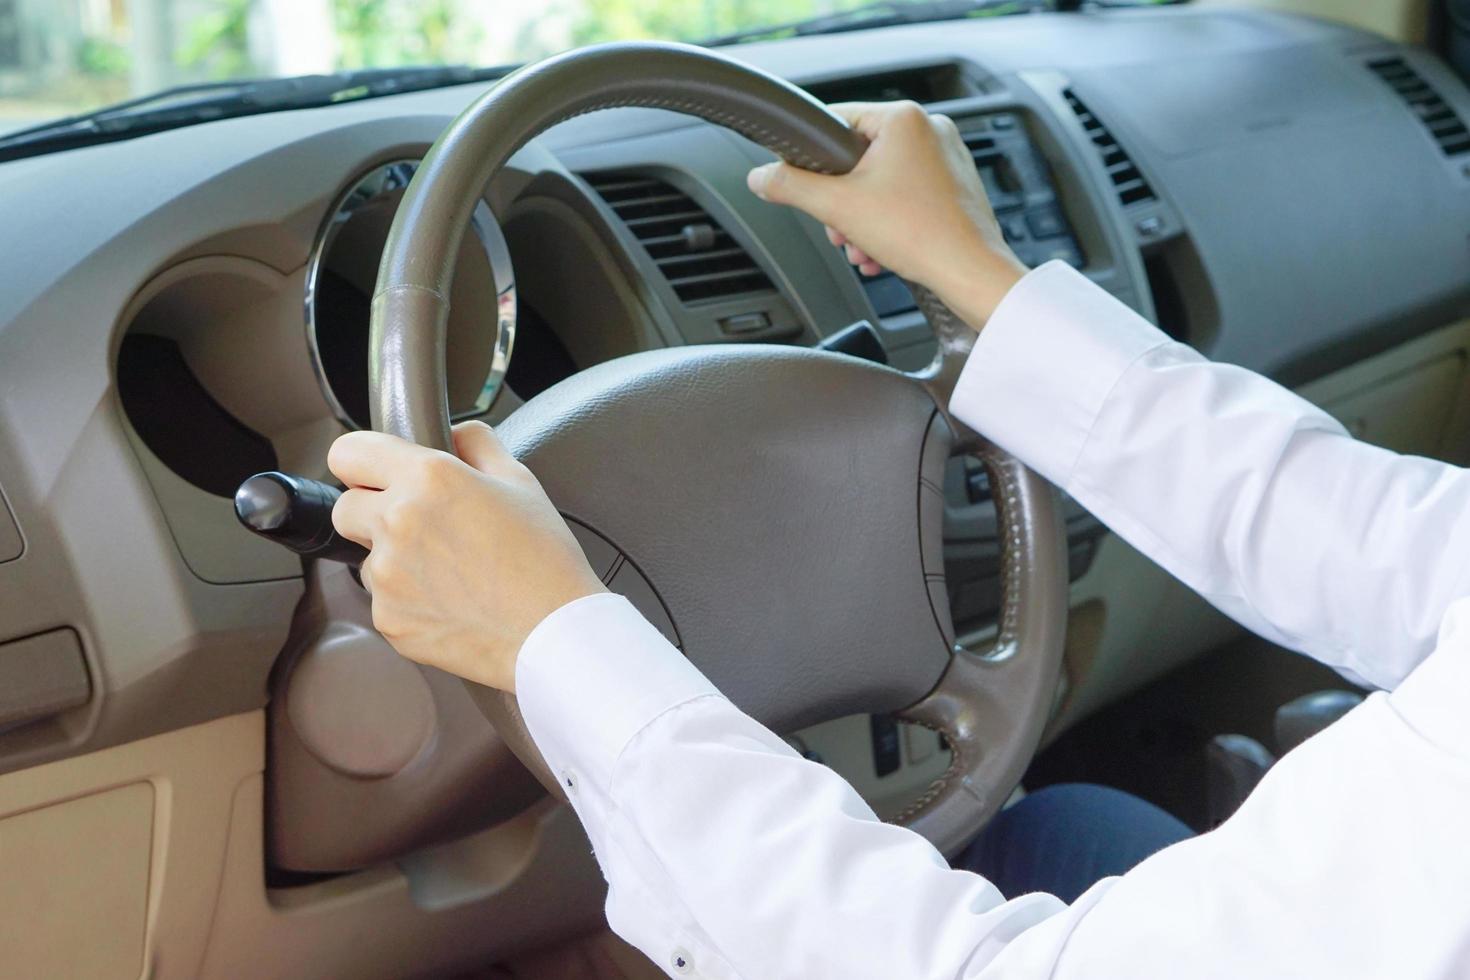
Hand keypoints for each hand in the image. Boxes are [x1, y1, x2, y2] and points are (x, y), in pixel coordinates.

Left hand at [328, 421, 606, 691]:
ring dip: (392, 559)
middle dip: (372, 511)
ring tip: (448, 570)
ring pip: (366, 557)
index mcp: (428, 479)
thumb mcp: (521, 482)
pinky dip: (408, 599)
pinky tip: (450, 600)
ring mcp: (388, 576)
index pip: (347, 452)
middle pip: (345, 507)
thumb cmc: (544, 561)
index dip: (362, 461)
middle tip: (420, 525)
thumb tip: (453, 435)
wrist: (552, 633)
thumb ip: (476, 443)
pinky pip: (383, 600)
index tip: (375, 473)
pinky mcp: (388, 619)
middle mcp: (397, 522)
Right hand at [746, 101, 1026, 327]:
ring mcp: (947, 157)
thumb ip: (790, 187)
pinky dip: (888, 224)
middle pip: (858, 159)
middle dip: (842, 202)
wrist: (970, 273)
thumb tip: (761, 177)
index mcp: (903, 118)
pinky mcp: (955, 186)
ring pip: (881, 183)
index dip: (812, 157)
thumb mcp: (837, 208)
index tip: (804, 184)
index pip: (835, 122)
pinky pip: (907, 197)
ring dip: (862, 219)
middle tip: (840, 230)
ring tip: (863, 248)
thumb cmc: (920, 234)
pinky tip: (882, 252)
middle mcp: (930, 129)